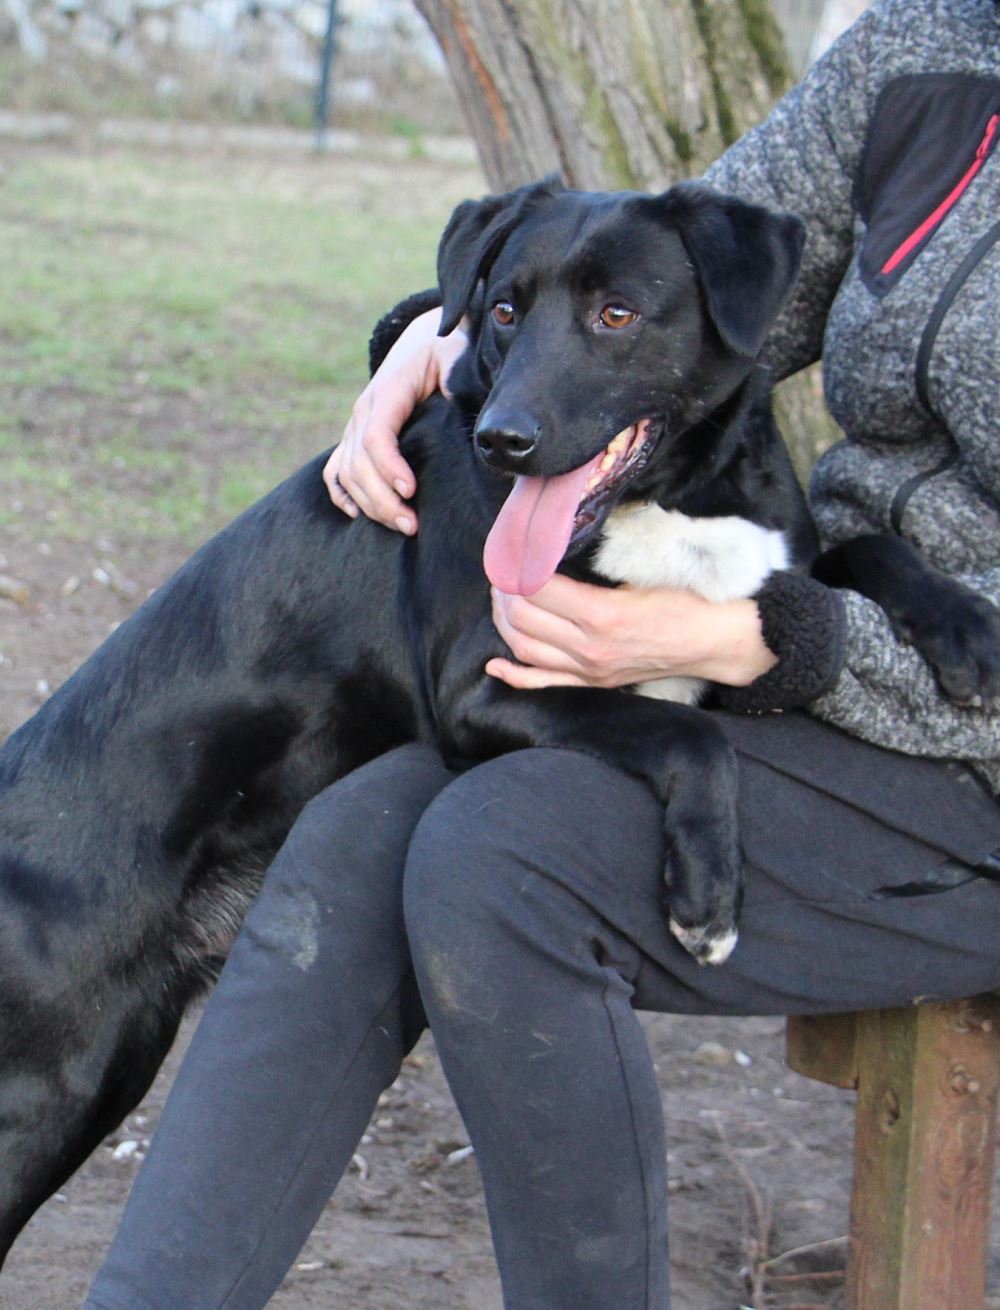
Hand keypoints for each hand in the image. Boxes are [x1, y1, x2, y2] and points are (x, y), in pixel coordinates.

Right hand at [324, 307, 468, 533]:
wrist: (426, 340)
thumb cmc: (448, 352)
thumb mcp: (458, 359)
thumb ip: (460, 384)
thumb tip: (474, 422)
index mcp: (388, 390)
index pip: (376, 435)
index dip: (389, 467)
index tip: (410, 491)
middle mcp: (364, 409)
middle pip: (358, 463)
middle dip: (382, 499)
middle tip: (412, 524)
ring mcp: (356, 424)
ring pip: (346, 472)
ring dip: (370, 504)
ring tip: (403, 525)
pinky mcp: (355, 436)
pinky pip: (335, 469)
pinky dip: (342, 494)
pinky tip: (359, 514)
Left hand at [486, 575, 777, 689]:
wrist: (715, 640)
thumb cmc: (685, 600)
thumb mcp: (641, 574)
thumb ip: (597, 564)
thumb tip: (556, 545)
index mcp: (602, 614)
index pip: (537, 590)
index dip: (517, 569)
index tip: (513, 552)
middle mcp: (590, 647)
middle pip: (523, 619)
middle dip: (505, 593)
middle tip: (505, 572)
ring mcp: (590, 669)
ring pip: (526, 648)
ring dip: (504, 623)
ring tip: (504, 600)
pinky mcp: (594, 682)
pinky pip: (544, 682)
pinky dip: (515, 675)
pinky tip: (496, 665)